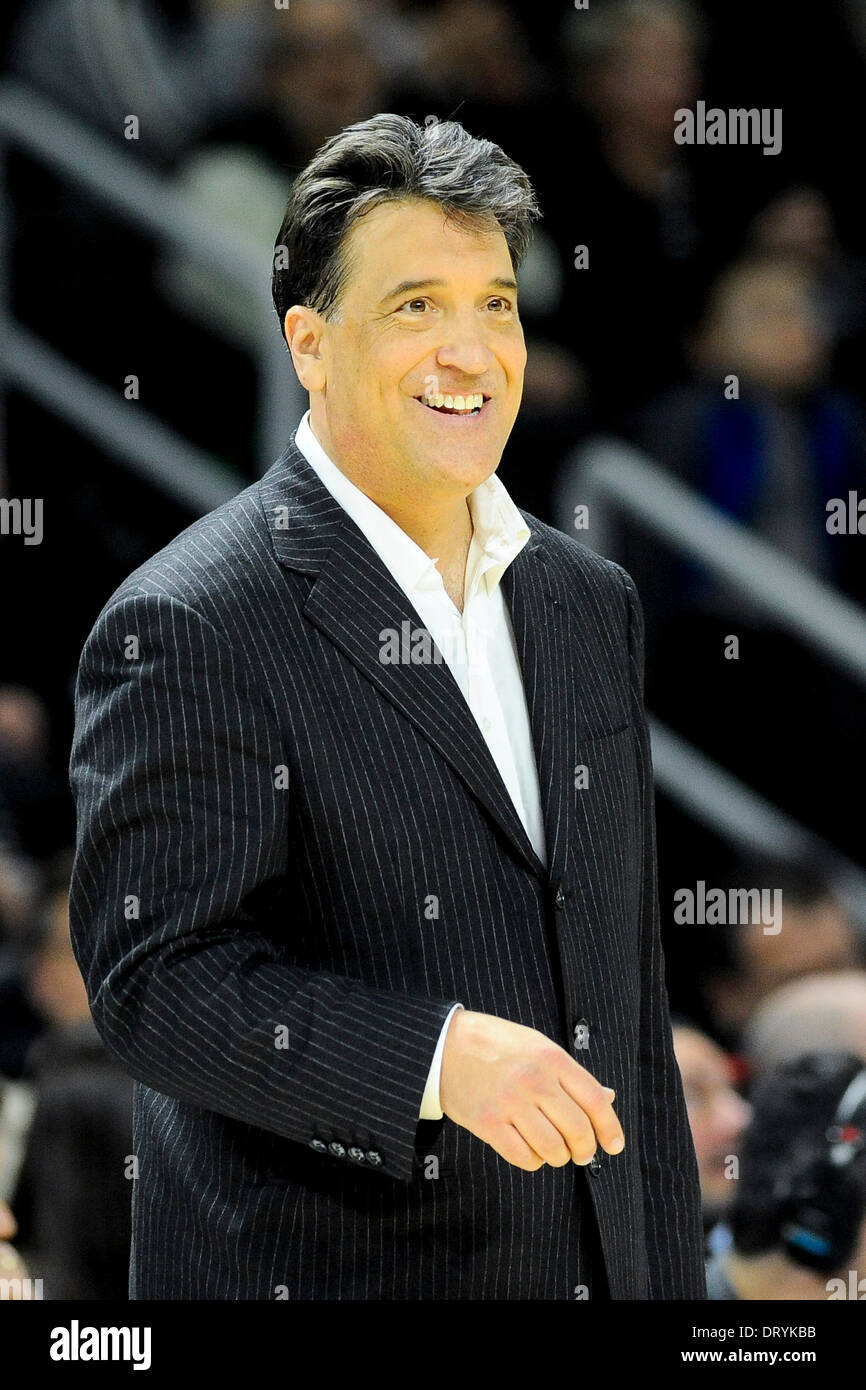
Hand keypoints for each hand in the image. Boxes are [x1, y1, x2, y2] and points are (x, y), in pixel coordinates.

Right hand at [439, 1009, 624, 1170]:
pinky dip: (533, 1160)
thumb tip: (607, 1098)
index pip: (594, 1101)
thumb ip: (572, 1075)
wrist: (444, 1045)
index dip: (610, 1128)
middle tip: (582, 1153)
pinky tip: (530, 1149)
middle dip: (585, 1149)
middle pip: (577, 1130)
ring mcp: (510, 1103)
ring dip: (558, 1156)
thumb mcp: (538, 1046)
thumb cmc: (496, 1045)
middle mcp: (534, 1080)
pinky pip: (524, 1158)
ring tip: (554, 1149)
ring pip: (553, 1149)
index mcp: (551, 1058)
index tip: (614, 1145)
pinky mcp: (488, 1123)